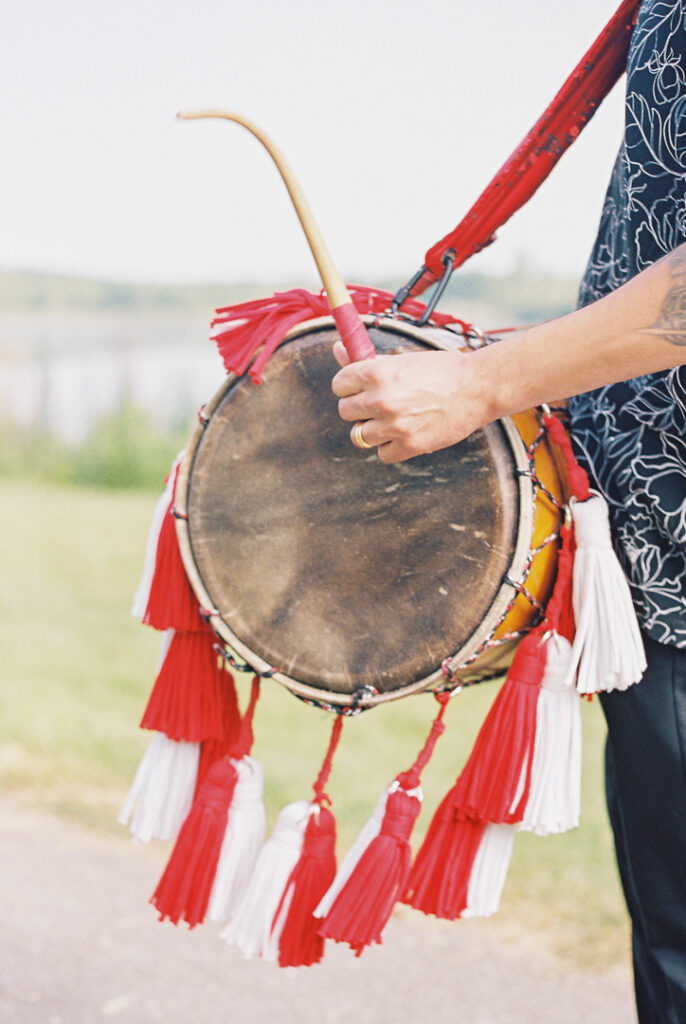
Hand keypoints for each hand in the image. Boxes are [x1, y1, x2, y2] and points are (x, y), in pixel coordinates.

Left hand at [331, 340, 494, 462]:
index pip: (339, 385)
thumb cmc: (441, 370)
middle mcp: (381, 399)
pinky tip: (405, 433)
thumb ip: (367, 360)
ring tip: (392, 420)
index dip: (350, 386)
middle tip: (380, 405)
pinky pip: (382, 453)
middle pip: (345, 411)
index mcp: (376, 372)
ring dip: (372, 430)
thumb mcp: (403, 359)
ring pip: (359, 436)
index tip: (361, 388)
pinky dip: (391, 447)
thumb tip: (338, 348)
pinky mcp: (409, 445)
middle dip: (359, 409)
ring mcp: (394, 425)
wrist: (477, 388)